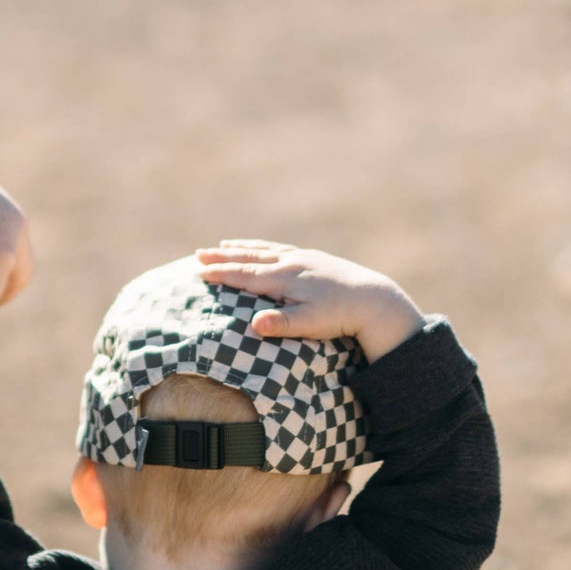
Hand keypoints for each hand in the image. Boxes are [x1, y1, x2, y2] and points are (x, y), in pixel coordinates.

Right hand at [195, 240, 421, 363]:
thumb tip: (254, 324)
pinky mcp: (313, 258)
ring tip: (222, 245)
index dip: (221, 273)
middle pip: (249, 258)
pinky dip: (264, 247)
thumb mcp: (310, 324)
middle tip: (198, 254)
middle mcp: (290, 263)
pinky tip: (261, 249)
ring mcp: (302, 258)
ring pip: (264, 250)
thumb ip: (281, 324)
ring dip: (241, 248)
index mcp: (285, 279)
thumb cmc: (339, 315)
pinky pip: (280, 248)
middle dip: (223, 256)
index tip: (199, 272)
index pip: (245, 275)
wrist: (372, 298)